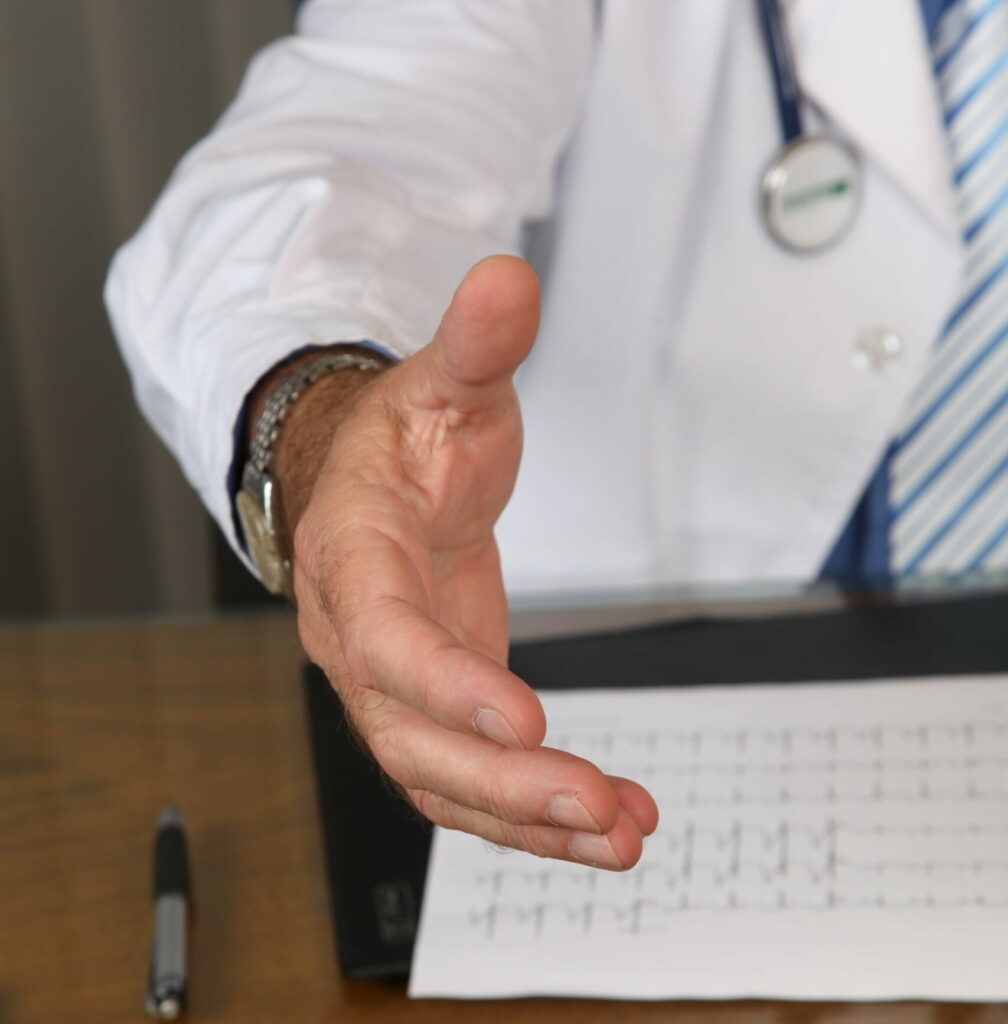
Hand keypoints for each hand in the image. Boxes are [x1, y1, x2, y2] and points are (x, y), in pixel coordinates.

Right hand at [289, 256, 658, 868]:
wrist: (371, 482)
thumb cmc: (403, 439)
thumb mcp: (442, 384)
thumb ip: (475, 345)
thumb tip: (509, 277)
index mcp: (351, 557)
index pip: (385, 635)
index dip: (446, 682)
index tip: (526, 720)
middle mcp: (358, 638)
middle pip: (411, 736)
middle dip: (502, 783)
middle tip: (596, 803)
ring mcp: (394, 684)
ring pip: (443, 777)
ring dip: (528, 819)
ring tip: (621, 834)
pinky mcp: (436, 706)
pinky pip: (473, 778)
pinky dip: (537, 811)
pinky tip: (609, 820)